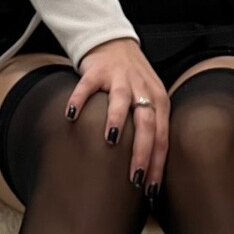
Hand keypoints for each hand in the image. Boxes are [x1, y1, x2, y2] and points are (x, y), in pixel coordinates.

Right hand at [68, 38, 169, 196]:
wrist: (114, 43)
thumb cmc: (133, 83)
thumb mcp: (150, 103)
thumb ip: (151, 131)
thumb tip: (148, 175)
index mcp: (159, 102)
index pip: (161, 138)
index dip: (157, 165)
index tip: (150, 191)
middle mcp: (143, 89)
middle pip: (147, 123)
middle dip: (141, 152)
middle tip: (134, 177)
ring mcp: (120, 78)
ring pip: (122, 100)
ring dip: (117, 120)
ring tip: (111, 141)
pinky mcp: (97, 70)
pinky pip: (87, 85)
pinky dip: (79, 99)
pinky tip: (71, 116)